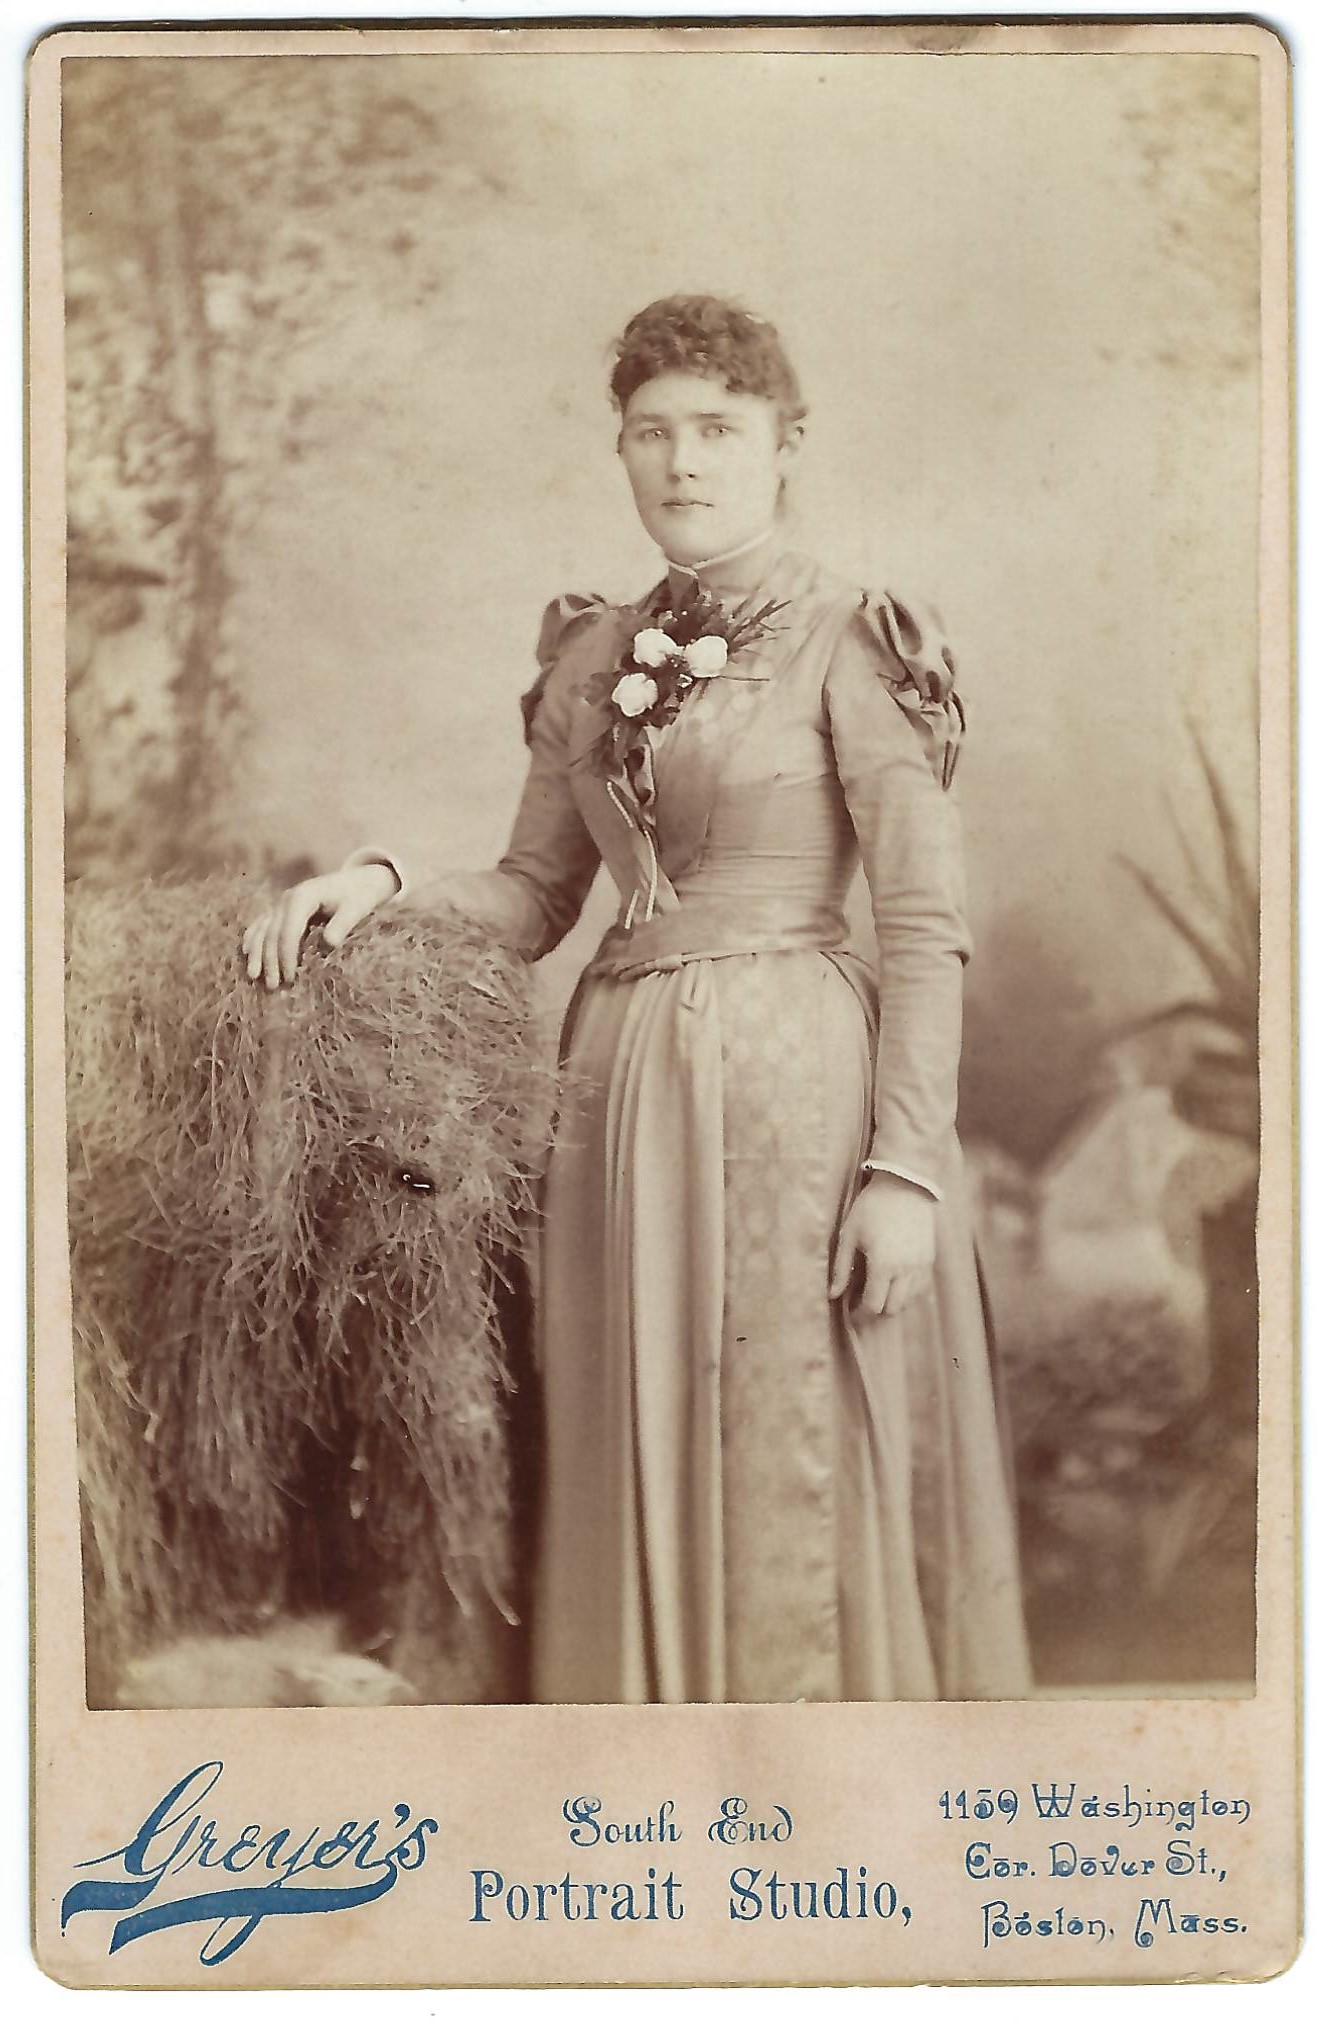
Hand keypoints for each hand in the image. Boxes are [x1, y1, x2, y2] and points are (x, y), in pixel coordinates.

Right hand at [242, 861, 399, 988]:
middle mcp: (287, 898)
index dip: (286, 956)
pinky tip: (246, 952)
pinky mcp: (281, 908)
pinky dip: (253, 938)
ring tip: (254, 976)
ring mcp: (281, 903)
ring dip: (256, 953)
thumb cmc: (359, 896)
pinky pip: (261, 923)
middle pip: (271, 933)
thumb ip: (343, 924)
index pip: (288, 931)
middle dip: (270, 960)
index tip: (289, 978)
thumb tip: (329, 944)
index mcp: (303, 897)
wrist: (358, 880)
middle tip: (272, 986)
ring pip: (261, 929)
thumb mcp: (356, 908)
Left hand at [828, 1172, 935, 1322]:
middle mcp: (906, 1271)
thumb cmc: (872, 1207)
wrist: (905, 1185)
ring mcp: (921, 1266)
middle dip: (877, 1310)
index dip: (860, 1313)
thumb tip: (833, 1294)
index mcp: (883, 1265)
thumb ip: (841, 1268)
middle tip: (863, 1301)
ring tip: (879, 1289)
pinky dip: (908, 1291)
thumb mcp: (849, 1235)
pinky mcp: (930, 1259)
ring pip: (910, 1301)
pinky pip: (921, 1287)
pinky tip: (895, 1281)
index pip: (874, 1305)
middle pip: (893, 1309)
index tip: (851, 1310)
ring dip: (894, 1301)